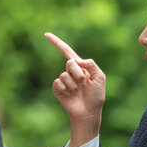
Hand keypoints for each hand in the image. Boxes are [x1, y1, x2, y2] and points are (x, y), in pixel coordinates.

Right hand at [45, 32, 105, 146]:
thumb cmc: (96, 96)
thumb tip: (76, 60)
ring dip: (74, 84)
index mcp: (80, 67)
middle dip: (78, 73)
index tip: (46, 34)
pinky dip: (66, 88)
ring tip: (78, 91)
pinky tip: (70, 95)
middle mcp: (70, 72)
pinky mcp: (57, 89)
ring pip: (65, 75)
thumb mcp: (99, 77)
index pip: (67, 51)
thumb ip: (90, 64)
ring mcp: (64, 81)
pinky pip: (58, 82)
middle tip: (84, 83)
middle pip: (70, 63)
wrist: (89, 112)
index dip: (57, 43)